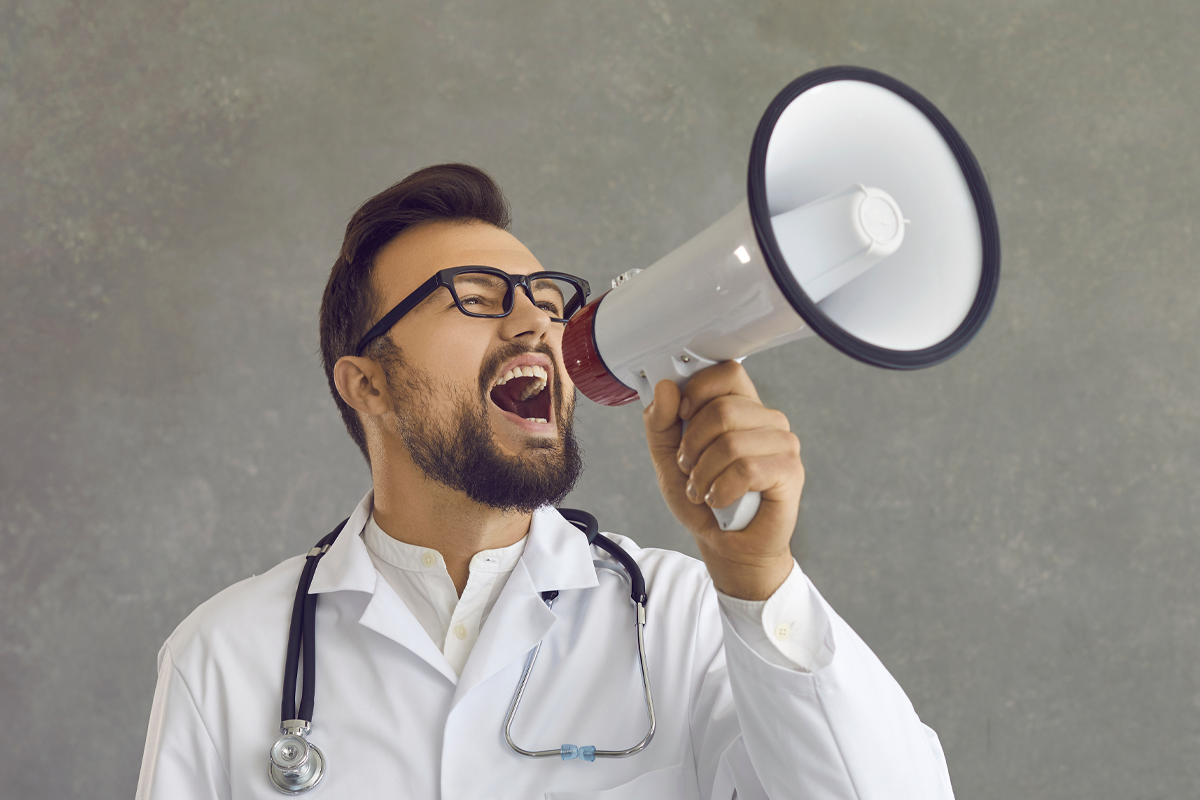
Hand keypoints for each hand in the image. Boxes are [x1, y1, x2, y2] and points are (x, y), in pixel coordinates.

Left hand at [643, 361, 802, 599]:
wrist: (728, 546)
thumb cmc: (705, 501)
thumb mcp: (669, 458)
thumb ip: (660, 422)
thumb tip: (666, 389)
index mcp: (742, 407)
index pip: (727, 372)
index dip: (698, 391)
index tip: (682, 415)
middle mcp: (766, 420)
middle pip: (722, 409)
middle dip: (692, 445)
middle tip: (689, 468)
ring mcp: (783, 444)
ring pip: (731, 442)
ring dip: (703, 474)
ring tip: (702, 489)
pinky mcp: (789, 471)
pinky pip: (746, 469)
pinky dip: (722, 490)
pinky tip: (720, 500)